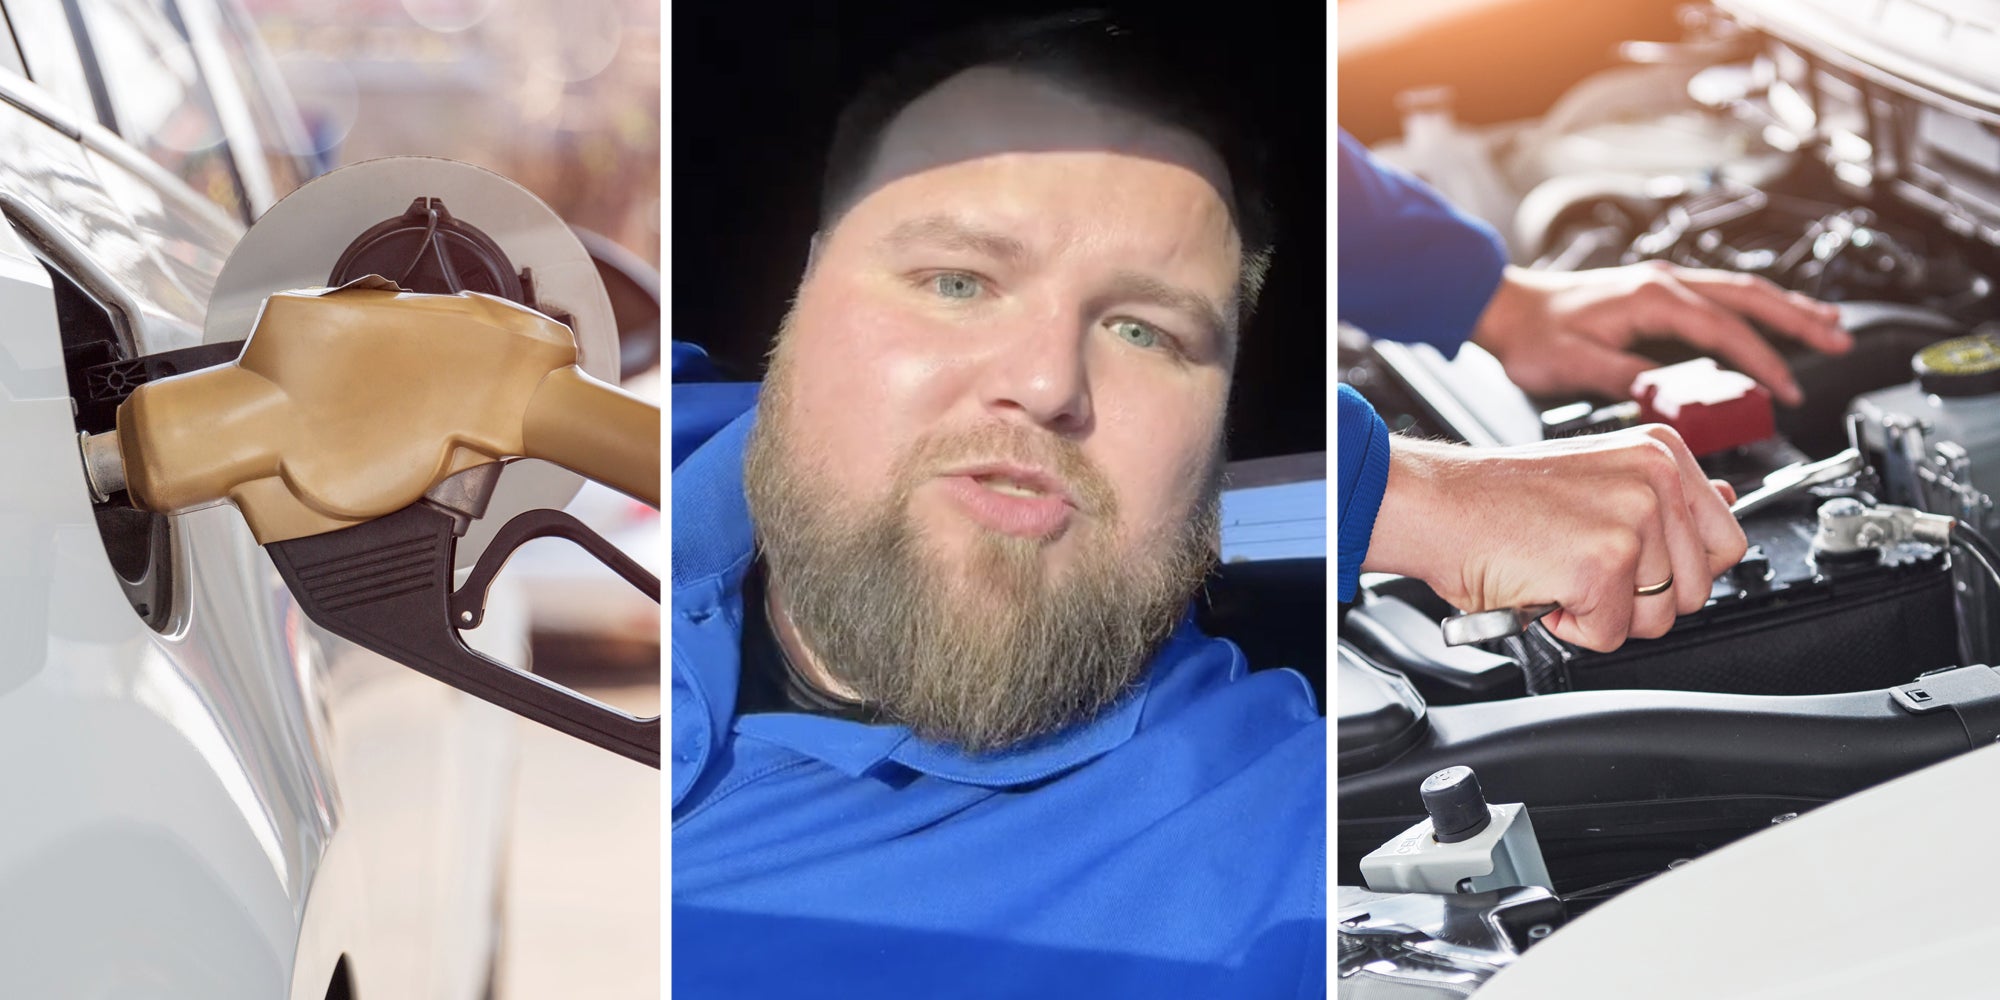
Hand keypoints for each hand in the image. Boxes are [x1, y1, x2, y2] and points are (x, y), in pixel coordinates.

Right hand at [1362, 424, 1746, 651]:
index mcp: (1661, 452)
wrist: (1435, 504)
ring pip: (1658, 619)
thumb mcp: (1599, 477)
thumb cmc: (1498, 499)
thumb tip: (1729, 500)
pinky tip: (1543, 586)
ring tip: (1559, 572)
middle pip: (1698, 590)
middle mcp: (1657, 478)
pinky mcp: (1602, 565)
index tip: (1633, 563)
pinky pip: (1610, 635)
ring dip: (1602, 614)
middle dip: (1639, 598)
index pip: (1726, 540)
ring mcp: (1633, 520)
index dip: (1676, 570)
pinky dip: (1570, 626)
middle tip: (1582, 566)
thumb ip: (1668, 496)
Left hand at [1470, 262, 1851, 406]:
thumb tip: (1666, 394)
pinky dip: (1754, 306)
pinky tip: (1771, 316)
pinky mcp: (1656, 293)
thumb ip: (1624, 378)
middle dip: (1798, 319)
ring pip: (1740, 290)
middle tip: (1840, 340)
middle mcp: (1663, 284)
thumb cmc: (1531, 335)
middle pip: (1749, 296)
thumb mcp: (1573, 366)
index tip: (1785, 390)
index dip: (1761, 362)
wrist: (1505, 308)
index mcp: (1650, 299)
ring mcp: (1662, 284)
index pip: (1724, 331)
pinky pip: (1720, 295)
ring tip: (1827, 324)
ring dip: (1785, 307)